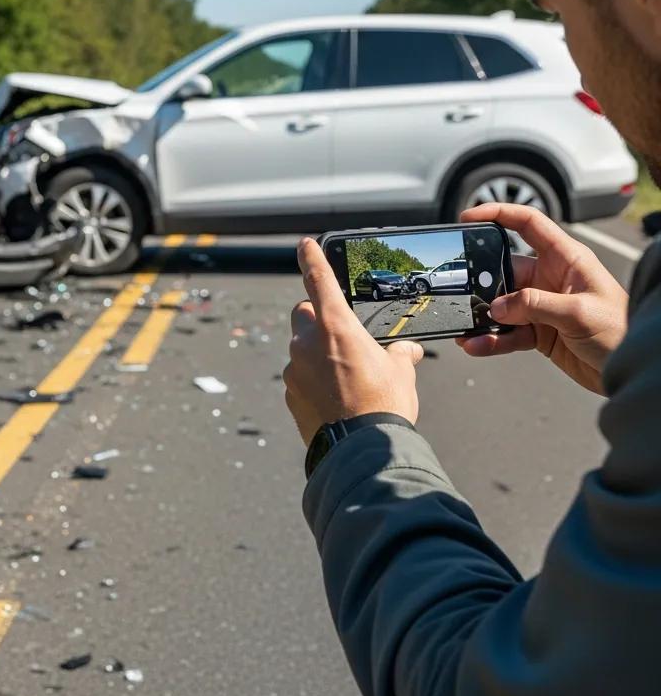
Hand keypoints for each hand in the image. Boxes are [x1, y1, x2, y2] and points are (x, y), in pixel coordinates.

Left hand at [284, 238, 423, 446]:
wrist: (360, 451)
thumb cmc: (383, 406)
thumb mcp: (401, 373)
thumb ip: (400, 354)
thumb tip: (407, 351)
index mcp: (336, 327)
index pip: (319, 281)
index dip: (311, 259)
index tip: (304, 245)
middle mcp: (307, 343)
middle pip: (304, 315)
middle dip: (317, 319)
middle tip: (341, 335)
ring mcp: (293, 369)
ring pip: (301, 349)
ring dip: (317, 354)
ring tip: (346, 378)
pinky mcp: (289, 393)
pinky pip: (299, 376)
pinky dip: (312, 380)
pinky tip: (334, 398)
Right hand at [457, 203, 628, 394]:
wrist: (633, 368)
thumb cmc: (622, 331)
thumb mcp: (578, 312)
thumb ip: (534, 305)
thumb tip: (495, 307)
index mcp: (566, 259)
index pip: (528, 224)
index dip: (498, 214)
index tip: (469, 218)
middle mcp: (551, 278)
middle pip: (504, 270)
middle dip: (481, 282)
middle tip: (463, 294)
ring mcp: (542, 306)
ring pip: (501, 306)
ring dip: (482, 318)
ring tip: (466, 328)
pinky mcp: (538, 332)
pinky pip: (506, 332)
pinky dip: (490, 339)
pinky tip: (477, 345)